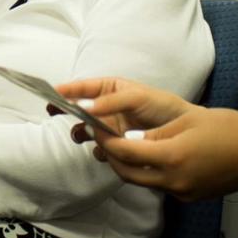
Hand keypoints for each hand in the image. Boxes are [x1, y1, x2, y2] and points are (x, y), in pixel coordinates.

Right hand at [51, 77, 193, 149]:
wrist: (185, 134)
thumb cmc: (163, 107)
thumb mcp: (138, 98)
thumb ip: (111, 101)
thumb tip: (85, 107)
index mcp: (111, 90)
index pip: (85, 87)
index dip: (68, 89)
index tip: (52, 92)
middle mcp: (108, 108)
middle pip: (80, 109)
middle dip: (68, 110)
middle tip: (55, 112)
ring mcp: (111, 128)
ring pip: (87, 130)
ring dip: (81, 132)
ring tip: (81, 134)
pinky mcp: (117, 146)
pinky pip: (100, 149)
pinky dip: (99, 150)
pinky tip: (103, 150)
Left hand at [98, 106, 237, 199]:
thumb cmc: (232, 132)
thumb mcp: (188, 121)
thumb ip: (156, 133)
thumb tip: (130, 138)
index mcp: (172, 157)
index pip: (125, 151)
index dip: (106, 139)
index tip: (95, 126)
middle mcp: (174, 180)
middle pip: (127, 173)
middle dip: (110, 156)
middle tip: (101, 137)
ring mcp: (182, 191)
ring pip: (142, 181)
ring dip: (127, 165)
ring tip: (121, 144)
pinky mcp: (190, 196)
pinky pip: (160, 184)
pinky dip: (148, 171)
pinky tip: (150, 155)